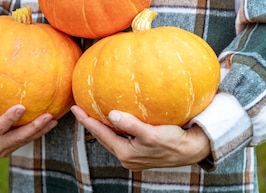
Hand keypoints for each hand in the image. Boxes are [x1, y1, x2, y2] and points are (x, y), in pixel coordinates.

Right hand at [0, 100, 57, 157]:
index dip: (9, 119)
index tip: (21, 107)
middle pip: (18, 138)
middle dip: (34, 127)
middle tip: (47, 115)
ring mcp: (5, 149)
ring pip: (25, 140)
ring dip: (40, 130)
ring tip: (53, 118)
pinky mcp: (11, 146)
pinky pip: (27, 139)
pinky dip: (39, 131)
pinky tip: (51, 121)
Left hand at [71, 105, 210, 170]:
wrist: (190, 149)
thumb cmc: (173, 142)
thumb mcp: (151, 134)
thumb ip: (131, 124)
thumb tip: (111, 114)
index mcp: (126, 153)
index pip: (100, 134)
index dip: (86, 121)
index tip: (75, 109)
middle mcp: (127, 156)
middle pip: (102, 137)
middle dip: (90, 123)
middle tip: (79, 108)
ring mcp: (133, 154)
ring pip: (111, 137)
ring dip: (101, 125)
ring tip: (92, 112)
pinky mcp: (140, 149)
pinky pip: (121, 136)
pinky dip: (114, 126)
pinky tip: (114, 116)